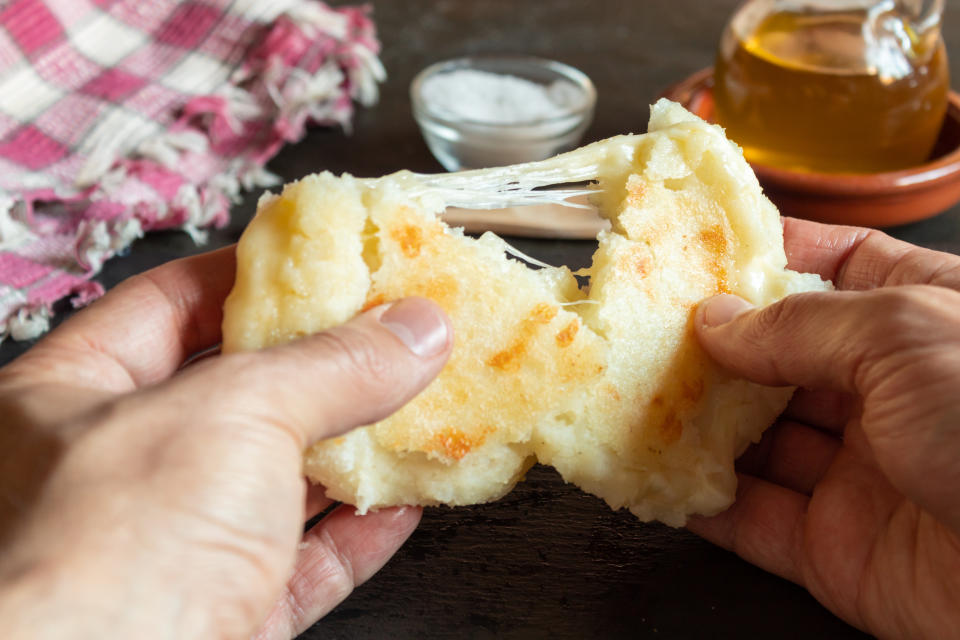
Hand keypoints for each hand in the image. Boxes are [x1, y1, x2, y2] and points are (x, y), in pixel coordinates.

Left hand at [0, 247, 451, 638]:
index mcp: (69, 397)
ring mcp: (169, 548)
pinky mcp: (223, 613)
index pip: (171, 303)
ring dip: (356, 446)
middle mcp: (112, 471)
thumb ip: (331, 367)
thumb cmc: (107, 552)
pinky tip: (407, 499)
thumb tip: (414, 329)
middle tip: (392, 330)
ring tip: (420, 403)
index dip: (255, 273)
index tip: (327, 259)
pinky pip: (305, 560)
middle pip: (238, 392)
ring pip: (279, 479)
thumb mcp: (231, 416)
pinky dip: (361, 529)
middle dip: (323, 363)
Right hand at [691, 218, 959, 638]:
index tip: (707, 246)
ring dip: (696, 421)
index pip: (843, 268)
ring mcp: (862, 475)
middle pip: (783, 357)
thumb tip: (717, 320)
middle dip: (717, 342)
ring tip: (637, 394)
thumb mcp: (906, 336)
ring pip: (756, 440)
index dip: (775, 255)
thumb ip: (801, 324)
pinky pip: (751, 521)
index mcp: (927, 324)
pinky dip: (701, 502)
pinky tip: (658, 475)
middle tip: (651, 325)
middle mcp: (893, 396)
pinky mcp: (836, 550)